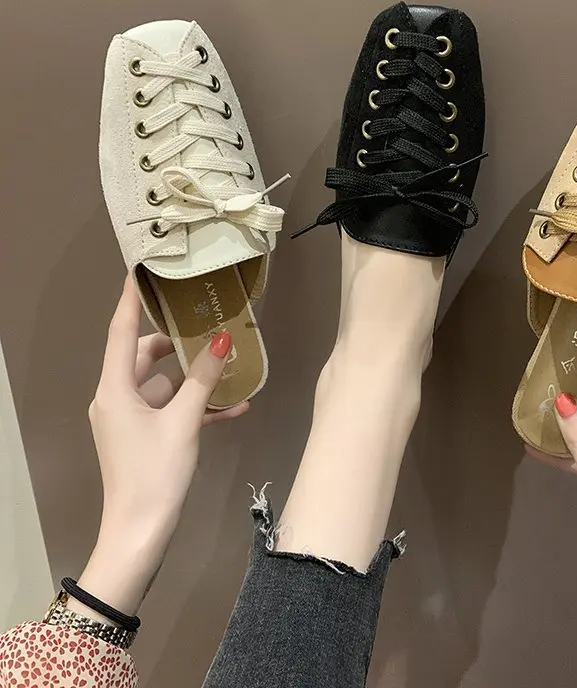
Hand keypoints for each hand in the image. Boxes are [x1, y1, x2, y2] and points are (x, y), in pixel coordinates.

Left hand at [72, 275, 248, 617]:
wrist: (141, 533)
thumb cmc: (155, 472)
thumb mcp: (183, 422)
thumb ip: (203, 379)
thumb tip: (222, 340)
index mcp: (114, 389)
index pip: (121, 331)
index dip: (131, 299)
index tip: (141, 269)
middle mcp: (116, 398)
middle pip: (145, 356)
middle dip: (177, 342)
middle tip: (206, 321)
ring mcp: (129, 419)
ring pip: (163, 385)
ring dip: (195, 379)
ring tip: (231, 366)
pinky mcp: (144, 437)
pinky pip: (170, 410)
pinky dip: (195, 406)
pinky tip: (234, 407)